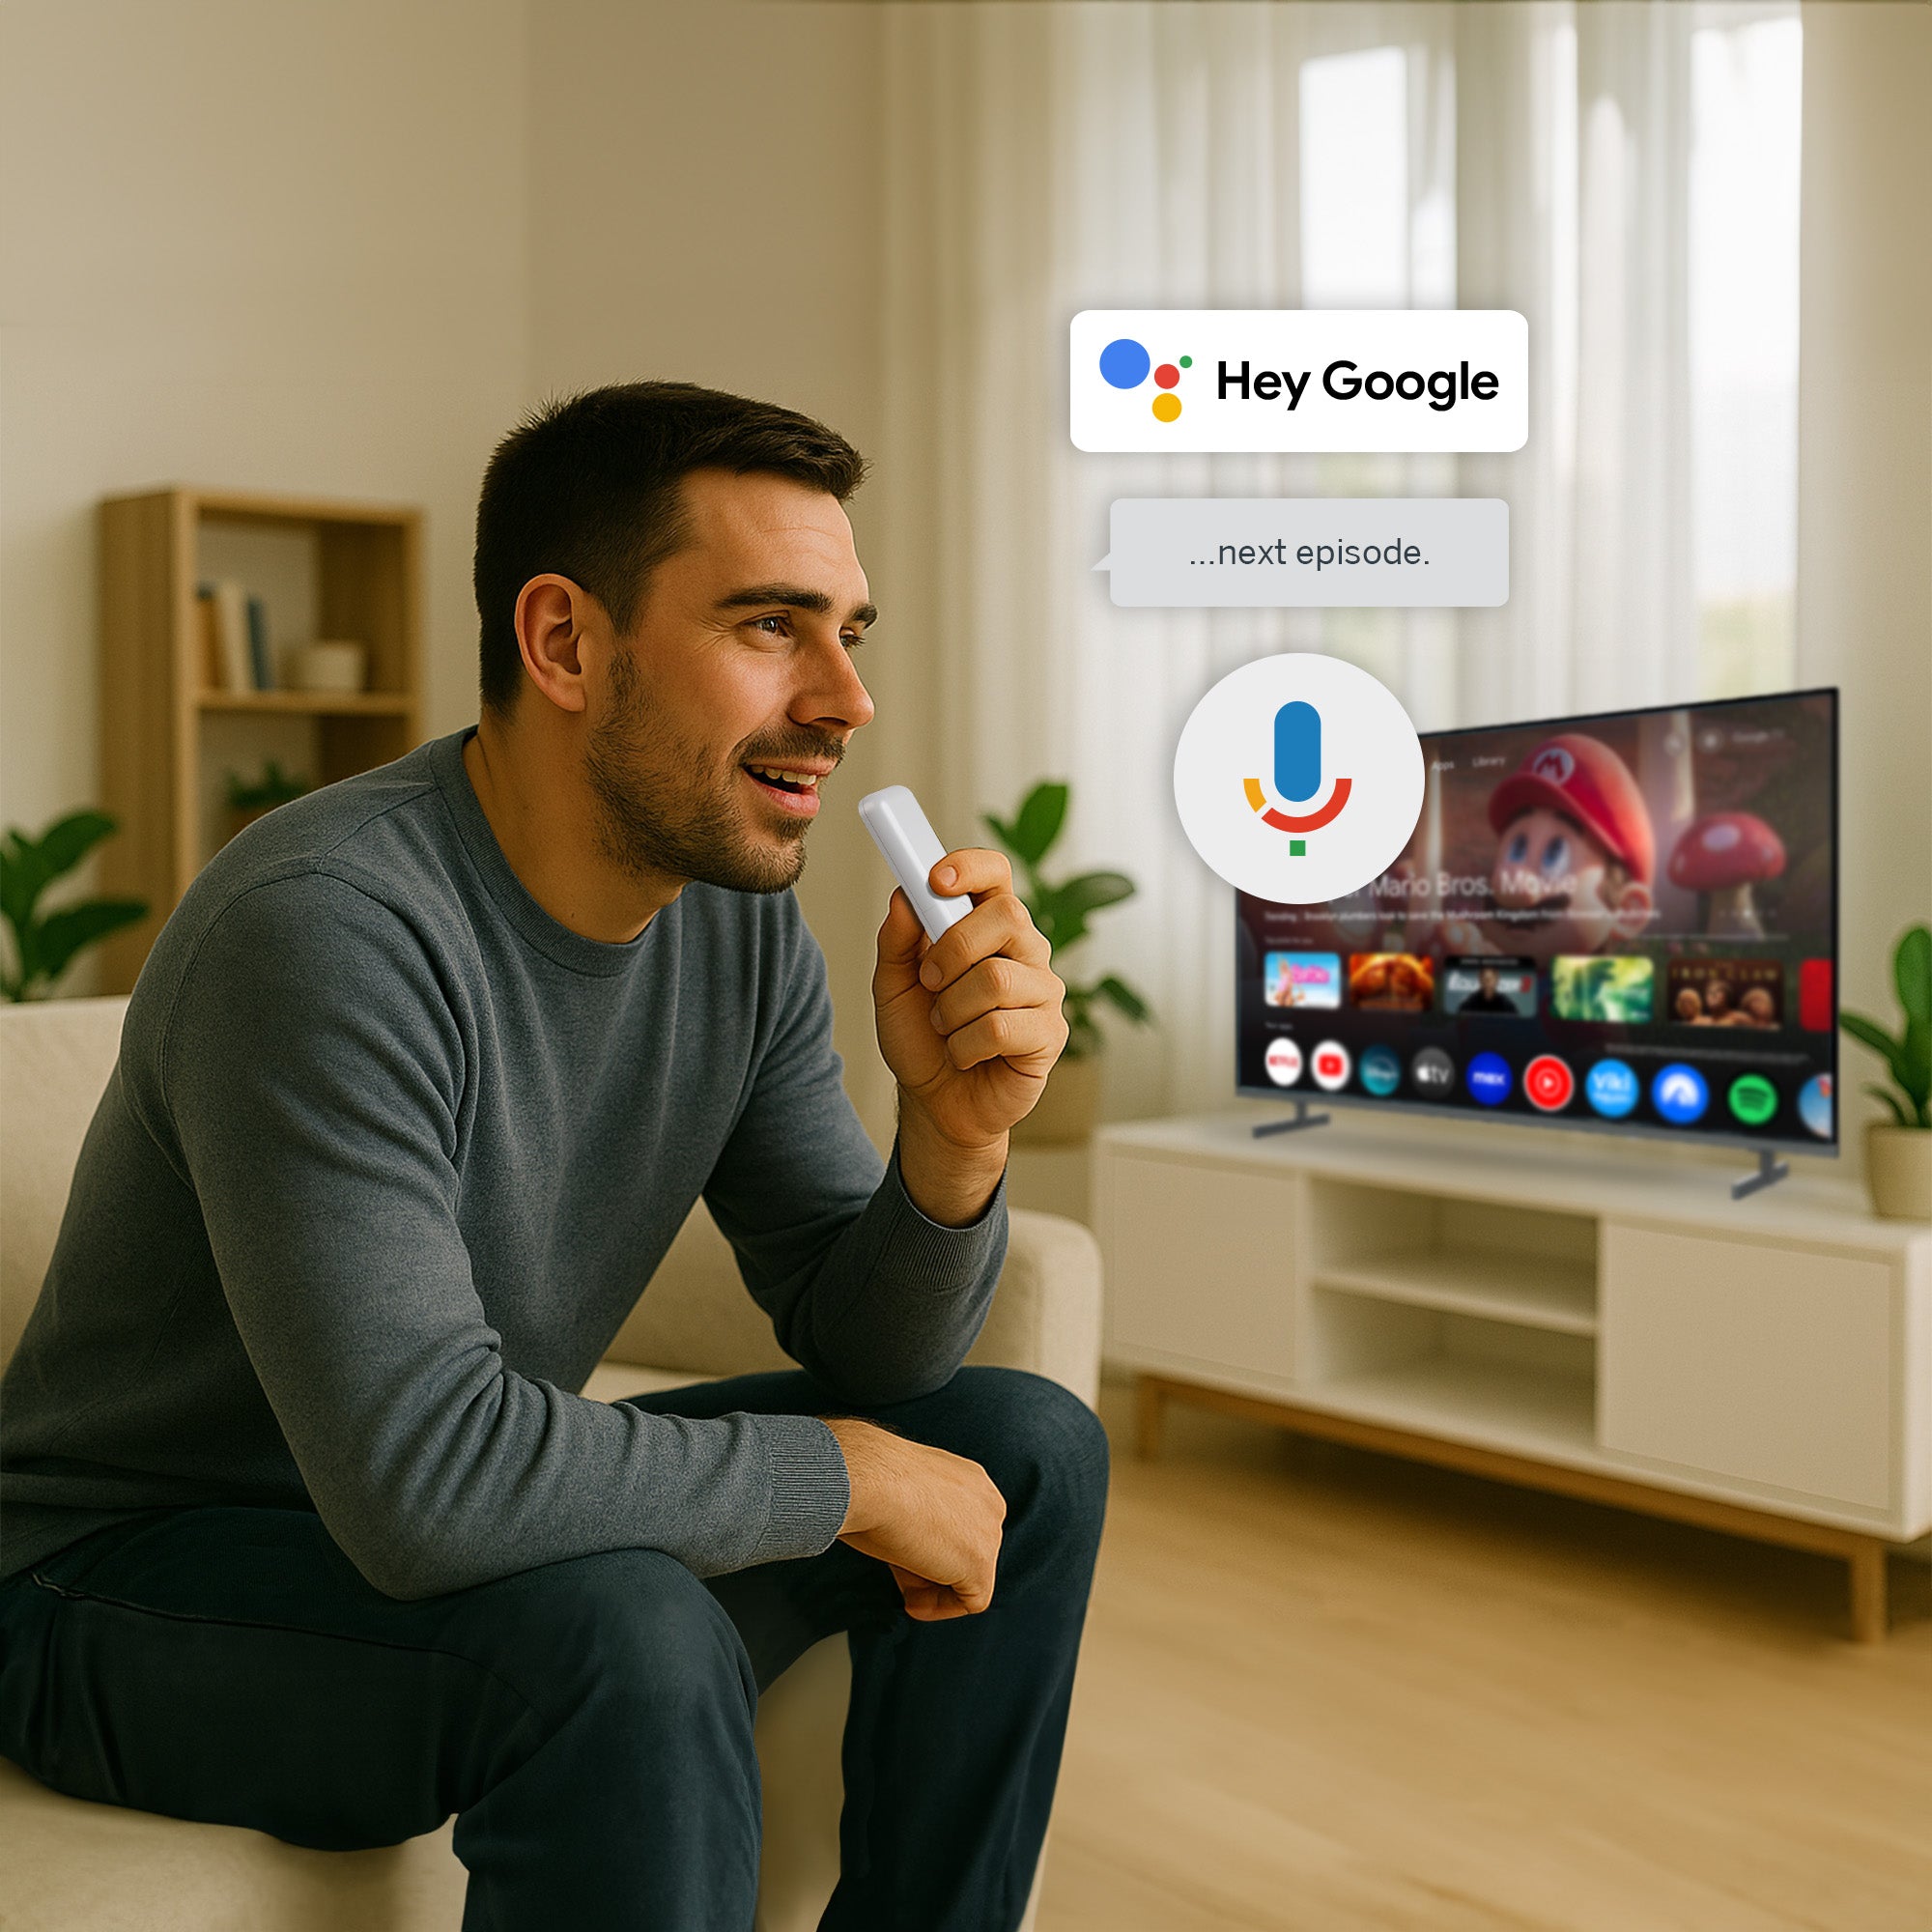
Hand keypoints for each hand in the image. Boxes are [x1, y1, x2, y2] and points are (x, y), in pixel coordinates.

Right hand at [822, 1416, 1006, 1619]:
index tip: (900, 1551)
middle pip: (964, 1550)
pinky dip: (939, 1608)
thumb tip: (912, 1542)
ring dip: (929, 1583)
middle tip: (896, 1565)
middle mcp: (989, 1503)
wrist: (868, 1480)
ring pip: (966, 1575)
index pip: (959, 1524)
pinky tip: (911, 1601)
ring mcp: (989, 1535)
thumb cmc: (871, 1480)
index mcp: (971, 1479)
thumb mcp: (902, 1491)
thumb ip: (921, 1512)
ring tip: (897, 1573)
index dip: (927, 1543)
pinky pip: (971, 1601)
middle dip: (929, 1565)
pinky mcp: (980, 1565)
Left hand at [873, 847, 1067, 1153]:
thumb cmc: (922, 1038)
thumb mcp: (893, 986)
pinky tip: (965, 1054)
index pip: (995, 873)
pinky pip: (1002, 1028)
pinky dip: (965, 1046)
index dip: (970, 867)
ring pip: (997, 978)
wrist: (937, 1102)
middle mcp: (1025, 950)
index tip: (934, 880)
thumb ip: (897, 940)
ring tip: (946, 1028)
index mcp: (989, 926)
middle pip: (1006, 916)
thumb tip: (904, 896)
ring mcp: (1044, 991)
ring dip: (952, 1009)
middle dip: (953, 950)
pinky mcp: (1050, 1034)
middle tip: (928, 980)